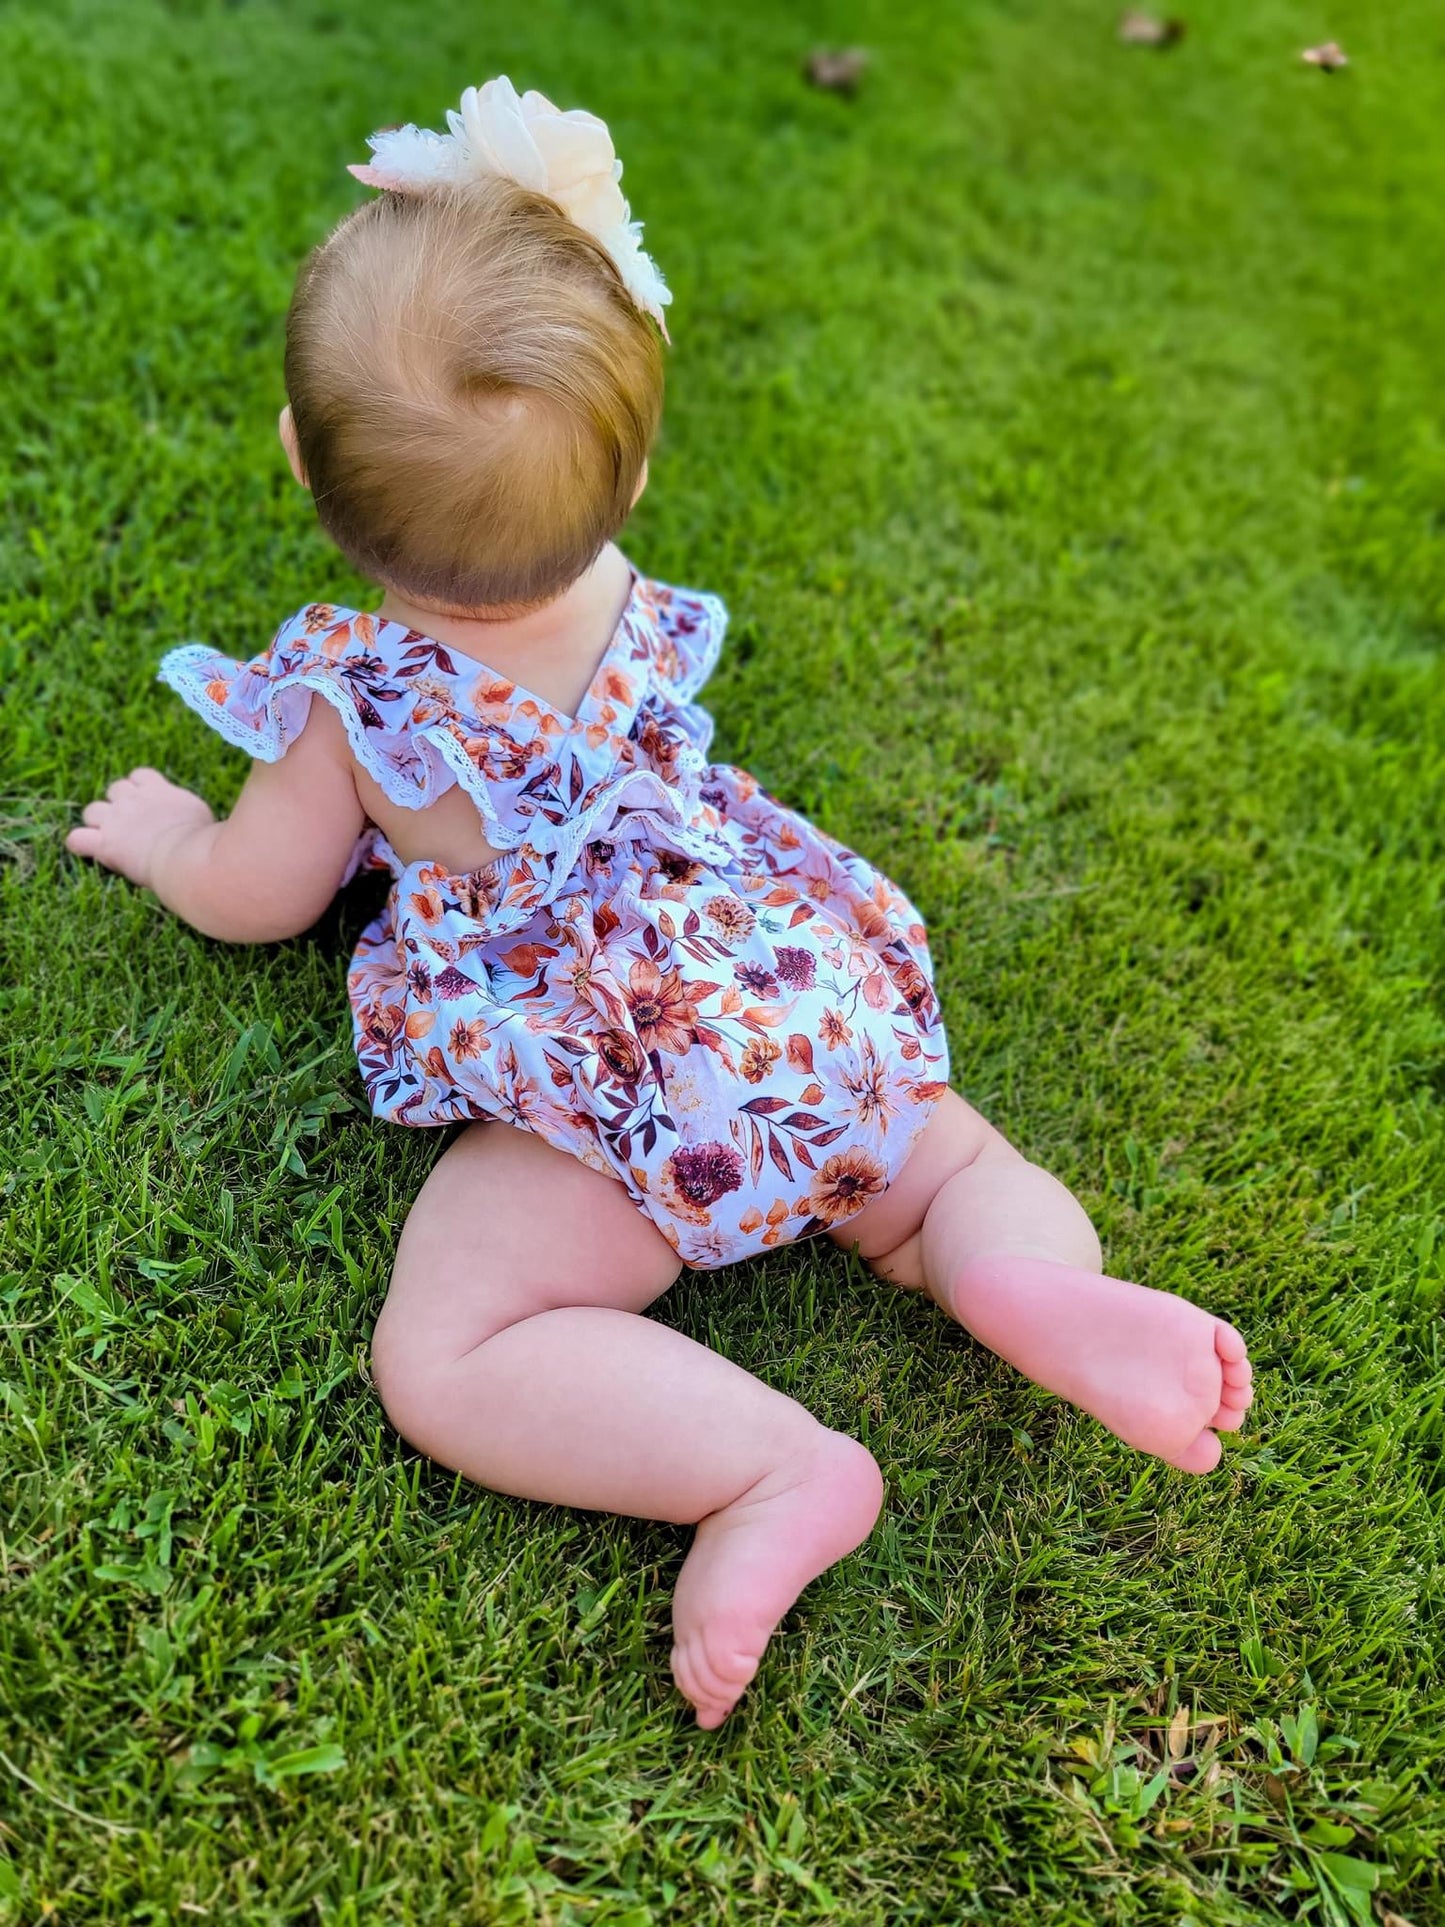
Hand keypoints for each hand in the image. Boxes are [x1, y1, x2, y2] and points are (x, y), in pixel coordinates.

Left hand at [67, 768, 215, 887]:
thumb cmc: (203, 839)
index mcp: (158, 789)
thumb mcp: (202, 813)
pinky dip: (80, 844)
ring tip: (112, 839)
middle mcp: (132, 799)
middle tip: (134, 827)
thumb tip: (199, 811)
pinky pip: (76, 839)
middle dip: (119, 804)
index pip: (140, 776)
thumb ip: (189, 808)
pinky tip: (90, 851)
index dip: (141, 789)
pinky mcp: (104, 844)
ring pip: (92, 810)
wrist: (186, 858)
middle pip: (114, 789)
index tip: (150, 806)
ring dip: (98, 822)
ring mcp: (115, 820)